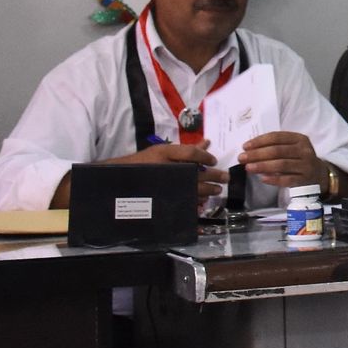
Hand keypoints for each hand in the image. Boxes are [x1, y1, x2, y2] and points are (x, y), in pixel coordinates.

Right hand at [112, 140, 227, 199]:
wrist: (122, 179)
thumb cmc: (145, 162)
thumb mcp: (163, 150)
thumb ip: (186, 149)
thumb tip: (207, 143)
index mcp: (164, 154)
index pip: (191, 154)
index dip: (205, 156)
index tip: (215, 160)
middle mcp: (166, 170)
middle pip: (196, 174)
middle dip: (214, 176)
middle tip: (225, 178)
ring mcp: (166, 187)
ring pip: (193, 190)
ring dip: (208, 191)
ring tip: (216, 190)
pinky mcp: (164, 200)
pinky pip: (184, 204)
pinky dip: (195, 203)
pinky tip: (202, 202)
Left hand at [237, 131, 324, 188]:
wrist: (319, 174)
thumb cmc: (299, 158)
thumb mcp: (293, 147)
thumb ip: (275, 146)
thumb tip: (250, 149)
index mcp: (299, 139)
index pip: (277, 137)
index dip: (260, 141)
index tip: (245, 146)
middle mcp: (304, 150)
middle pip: (277, 151)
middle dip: (257, 154)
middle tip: (242, 158)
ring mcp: (305, 166)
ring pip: (281, 165)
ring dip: (262, 166)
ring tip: (248, 168)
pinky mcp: (304, 180)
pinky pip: (286, 180)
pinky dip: (273, 179)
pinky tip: (262, 179)